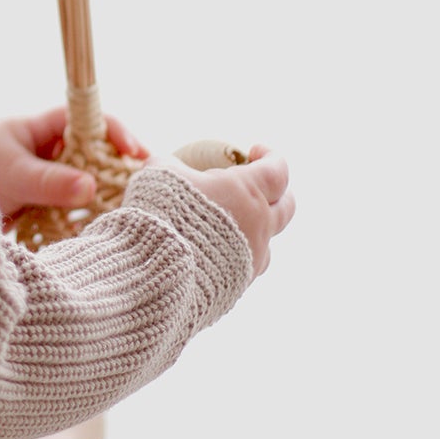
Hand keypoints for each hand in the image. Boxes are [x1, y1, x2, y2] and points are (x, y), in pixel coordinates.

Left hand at [0, 107, 148, 222]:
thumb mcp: (13, 175)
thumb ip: (49, 181)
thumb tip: (90, 186)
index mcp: (46, 128)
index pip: (91, 121)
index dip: (117, 133)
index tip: (137, 154)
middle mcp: (54, 150)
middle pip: (99, 154)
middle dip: (121, 169)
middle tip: (146, 186)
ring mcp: (53, 177)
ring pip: (91, 182)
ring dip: (108, 196)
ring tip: (134, 211)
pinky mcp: (49, 204)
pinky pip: (77, 208)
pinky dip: (89, 217)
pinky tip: (104, 230)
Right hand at [156, 144, 293, 279]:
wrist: (153, 274)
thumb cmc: (160, 215)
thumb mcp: (159, 175)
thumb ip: (172, 166)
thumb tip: (170, 166)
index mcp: (247, 193)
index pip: (277, 170)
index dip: (269, 156)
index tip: (254, 150)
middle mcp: (259, 227)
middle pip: (286, 207)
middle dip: (277, 193)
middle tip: (261, 188)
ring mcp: (251, 261)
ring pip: (267, 243)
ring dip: (256, 230)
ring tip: (232, 226)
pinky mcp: (237, 288)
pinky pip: (244, 268)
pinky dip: (234, 256)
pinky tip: (211, 254)